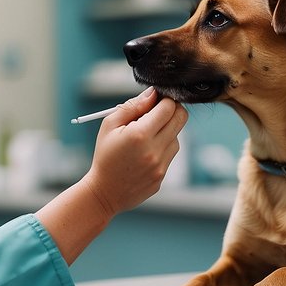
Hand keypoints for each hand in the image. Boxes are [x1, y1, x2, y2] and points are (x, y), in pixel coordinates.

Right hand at [81, 88, 188, 215]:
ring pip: (177, 137)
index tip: (156, 100)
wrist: (104, 192)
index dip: (164, 99)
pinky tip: (144, 153)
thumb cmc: (105, 155)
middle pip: (181, 119)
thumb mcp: (110, 125)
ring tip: (145, 137)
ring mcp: (161, 165)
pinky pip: (170, 154)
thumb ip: (133, 106)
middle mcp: (154, 150)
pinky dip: (162, 148)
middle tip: (158, 112)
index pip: (169, 107)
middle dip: (172, 110)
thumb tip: (153, 93)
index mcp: (140, 134)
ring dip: (166, 131)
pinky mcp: (162, 176)